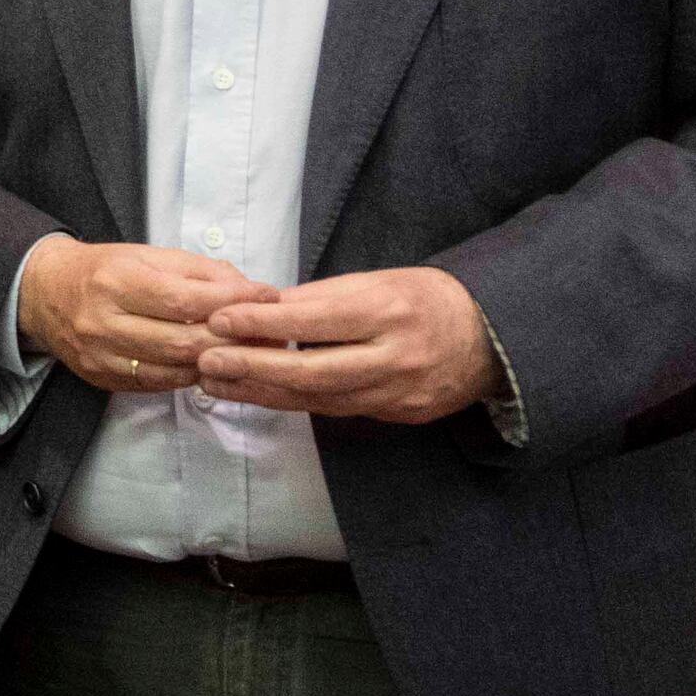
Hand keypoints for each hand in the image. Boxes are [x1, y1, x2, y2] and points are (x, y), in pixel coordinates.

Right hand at [15, 235, 259, 397]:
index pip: (183, 299)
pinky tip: (205, 362)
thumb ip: (200, 271)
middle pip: (182, 342)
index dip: (230, 302)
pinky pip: (157, 384)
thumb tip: (249, 291)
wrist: (44, 293)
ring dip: (215, 362)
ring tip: (242, 350)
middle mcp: (104, 321)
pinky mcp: (102, 378)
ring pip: (173, 370)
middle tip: (262, 331)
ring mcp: (101, 355)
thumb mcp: (149, 254)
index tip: (266, 296)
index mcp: (116, 281)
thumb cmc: (105, 269)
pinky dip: (188, 375)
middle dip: (230, 339)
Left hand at [192, 267, 499, 424]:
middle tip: (206, 360)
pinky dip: (291, 402)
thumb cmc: (425, 299)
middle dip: (253, 368)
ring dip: (261, 392)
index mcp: (390, 310)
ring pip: (318, 399)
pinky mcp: (396, 414)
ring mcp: (398, 392)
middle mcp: (394, 355)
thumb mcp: (379, 281)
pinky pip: (334, 410)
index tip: (220, 320)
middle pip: (313, 370)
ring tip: (216, 381)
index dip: (264, 322)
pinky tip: (256, 394)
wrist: (489, 339)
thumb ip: (323, 297)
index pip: (316, 319)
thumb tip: (263, 307)